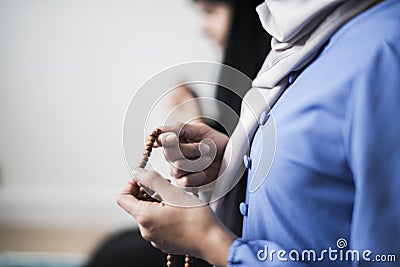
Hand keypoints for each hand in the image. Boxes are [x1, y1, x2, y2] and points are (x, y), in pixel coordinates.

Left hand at [117, 167, 235, 266]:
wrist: (212, 243)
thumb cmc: (196, 219)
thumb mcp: (174, 193)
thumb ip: (152, 180)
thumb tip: (136, 172)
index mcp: (144, 217)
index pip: (122, 198)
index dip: (131, 184)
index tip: (145, 178)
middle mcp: (146, 230)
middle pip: (137, 205)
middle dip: (149, 192)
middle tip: (168, 185)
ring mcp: (155, 239)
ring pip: (149, 214)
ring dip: (158, 202)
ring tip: (177, 198)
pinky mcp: (165, 243)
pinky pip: (159, 225)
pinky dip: (165, 214)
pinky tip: (181, 211)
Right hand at [157, 122, 228, 186]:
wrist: (230, 159)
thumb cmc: (217, 143)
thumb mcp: (200, 130)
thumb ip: (179, 129)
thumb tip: (161, 131)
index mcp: (174, 139)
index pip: (159, 139)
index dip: (164, 140)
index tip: (174, 138)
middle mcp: (173, 155)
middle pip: (168, 154)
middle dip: (190, 150)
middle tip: (204, 147)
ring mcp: (177, 170)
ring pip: (177, 168)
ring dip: (197, 162)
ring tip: (208, 159)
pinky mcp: (184, 184)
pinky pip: (184, 182)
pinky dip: (198, 176)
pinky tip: (205, 172)